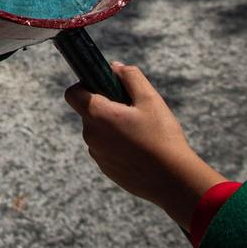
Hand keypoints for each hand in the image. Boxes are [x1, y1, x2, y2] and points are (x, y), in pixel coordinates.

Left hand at [65, 63, 223, 229]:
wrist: (173, 180)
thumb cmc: (161, 137)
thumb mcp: (150, 99)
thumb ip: (130, 77)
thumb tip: (115, 67)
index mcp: (97, 115)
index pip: (73, 93)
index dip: (85, 86)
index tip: (105, 87)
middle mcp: (91, 136)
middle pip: (89, 112)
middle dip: (106, 107)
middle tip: (133, 110)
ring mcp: (97, 155)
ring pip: (99, 131)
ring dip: (112, 127)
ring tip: (140, 132)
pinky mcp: (106, 169)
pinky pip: (106, 149)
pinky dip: (117, 145)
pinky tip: (140, 149)